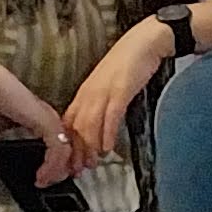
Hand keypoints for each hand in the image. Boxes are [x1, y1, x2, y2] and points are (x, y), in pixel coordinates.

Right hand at [0, 62, 79, 185]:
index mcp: (43, 121)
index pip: (59, 145)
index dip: (58, 162)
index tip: (49, 178)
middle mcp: (52, 121)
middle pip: (68, 150)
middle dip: (63, 170)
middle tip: (52, 184)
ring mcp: (52, 121)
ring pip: (66, 152)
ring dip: (58, 171)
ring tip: (45, 183)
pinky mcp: (47, 123)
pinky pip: (58, 149)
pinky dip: (53, 165)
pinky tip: (42, 176)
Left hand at [62, 17, 175, 170]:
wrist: (144, 41)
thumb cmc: (130, 62)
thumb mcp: (109, 84)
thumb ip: (102, 103)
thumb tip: (100, 125)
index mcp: (85, 93)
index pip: (68, 123)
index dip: (66, 145)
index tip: (68, 162)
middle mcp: (89, 93)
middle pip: (76, 127)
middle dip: (75, 152)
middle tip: (77, 171)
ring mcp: (104, 91)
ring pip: (89, 124)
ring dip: (89, 147)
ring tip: (92, 164)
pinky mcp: (121, 89)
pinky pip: (111, 115)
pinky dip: (108, 133)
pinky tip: (108, 147)